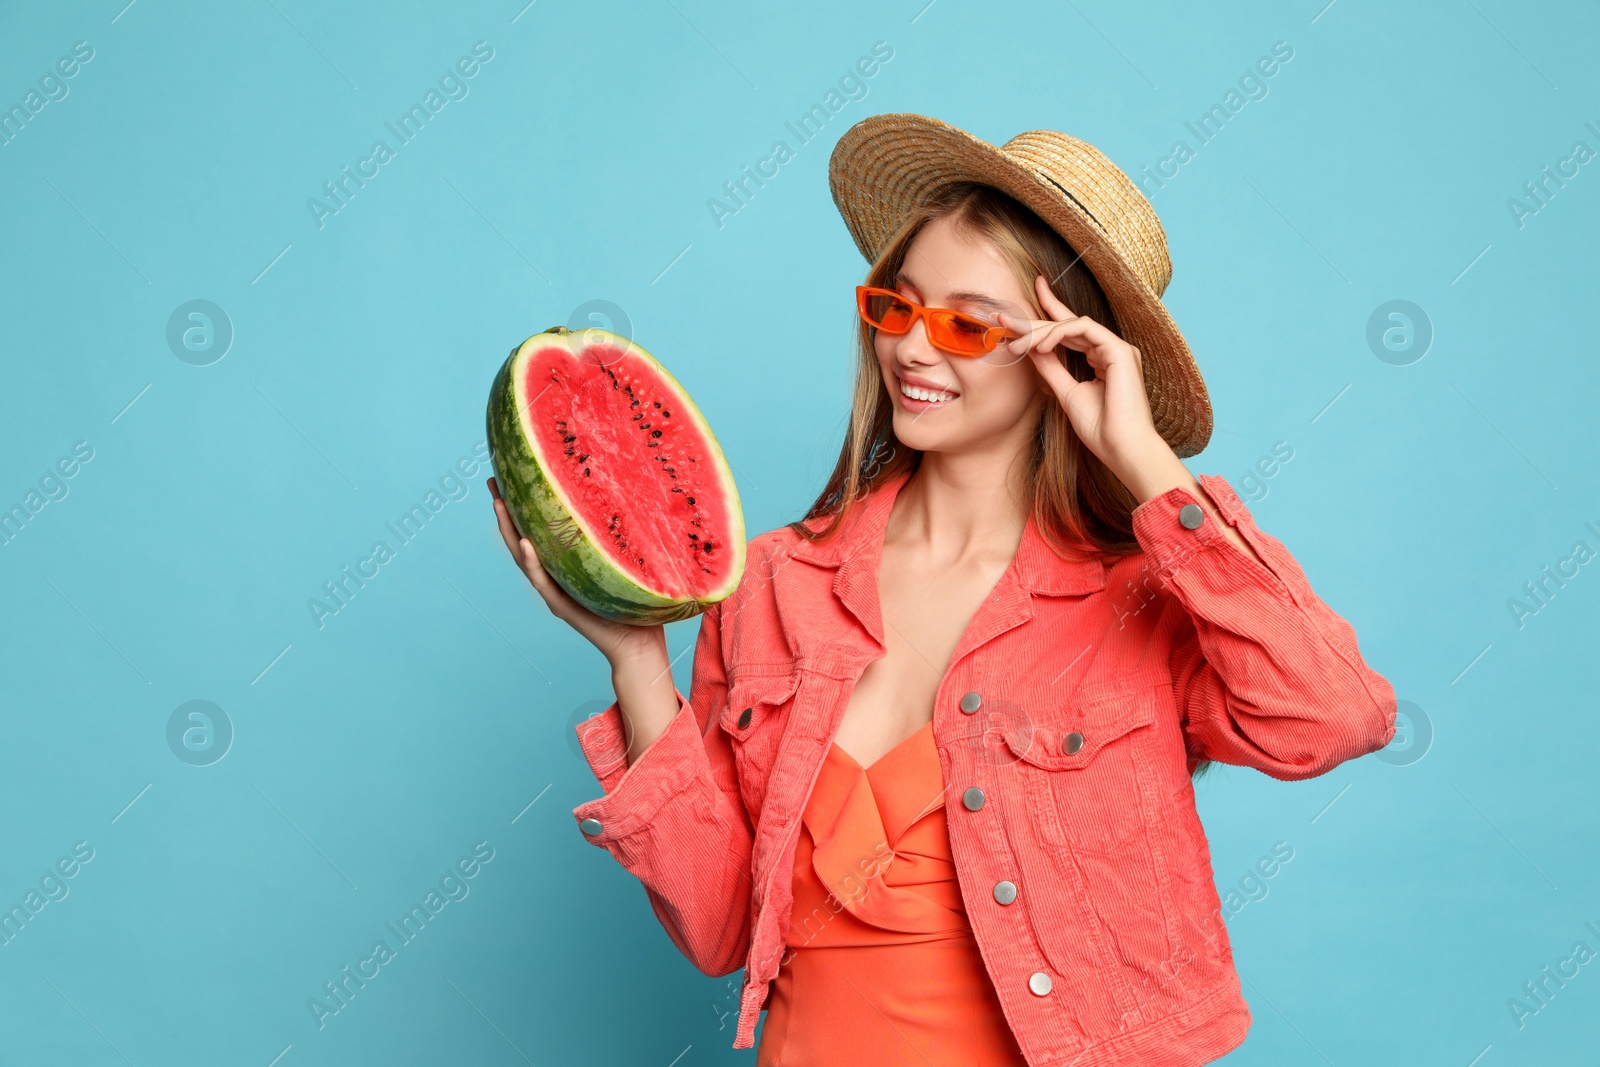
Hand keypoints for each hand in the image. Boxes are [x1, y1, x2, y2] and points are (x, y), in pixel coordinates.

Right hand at [488, 476, 666, 667]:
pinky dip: (533, 562)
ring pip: (525, 558)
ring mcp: (556, 592)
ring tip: (499, 504)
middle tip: (493, 482)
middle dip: (506, 512)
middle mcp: (555, 576)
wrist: (639, 644)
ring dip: (510, 531)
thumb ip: (616, 538)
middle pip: (522, 538)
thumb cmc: (636, 602)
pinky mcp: (563, 606)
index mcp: (564, 565)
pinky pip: (544, 581)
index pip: (538, 530)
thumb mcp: (624, 562)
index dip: (523, 505)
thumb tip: (629, 497)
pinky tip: (525, 543)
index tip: (512, 475)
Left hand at [998, 274, 1177, 498]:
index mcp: (1102, 359)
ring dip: (1041, 331)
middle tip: (1005, 318)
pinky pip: (1084, 328)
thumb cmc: (1100, 428)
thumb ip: (1051, 368)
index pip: (1071, 329)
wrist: (1122, 449)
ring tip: (1018, 344)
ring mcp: (1118, 348)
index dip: (1048, 312)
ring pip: (1073, 324)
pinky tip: (1042, 347)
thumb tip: (1032, 348)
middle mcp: (1111, 350)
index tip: (1021, 310)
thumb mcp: (1066, 392)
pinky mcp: (1120, 350)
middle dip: (1035, 320)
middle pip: (1068, 324)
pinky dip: (1060, 333)